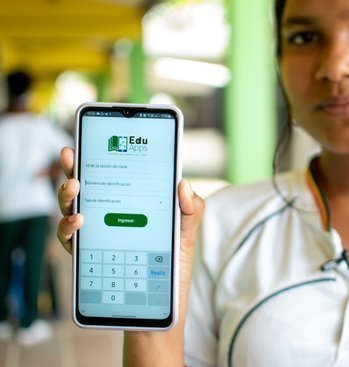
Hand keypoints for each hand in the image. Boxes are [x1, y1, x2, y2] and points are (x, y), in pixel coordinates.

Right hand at [56, 146, 204, 297]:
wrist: (162, 300)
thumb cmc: (172, 260)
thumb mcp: (186, 230)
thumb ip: (190, 207)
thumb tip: (183, 183)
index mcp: (128, 202)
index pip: (109, 174)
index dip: (94, 156)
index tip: (84, 140)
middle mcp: (107, 214)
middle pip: (83, 187)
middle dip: (71, 168)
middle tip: (71, 157)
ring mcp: (95, 234)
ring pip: (69, 208)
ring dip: (66, 194)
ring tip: (75, 186)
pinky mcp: (88, 256)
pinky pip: (69, 239)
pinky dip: (68, 227)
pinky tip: (79, 220)